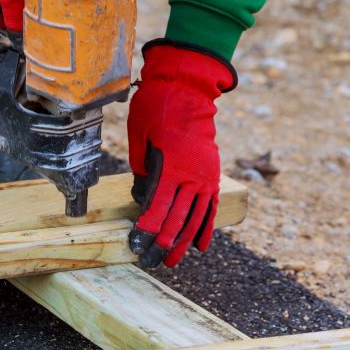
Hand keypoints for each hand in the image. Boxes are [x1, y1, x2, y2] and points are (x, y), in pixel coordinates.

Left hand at [127, 40, 236, 266]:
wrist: (188, 87)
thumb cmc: (156, 109)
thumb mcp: (139, 138)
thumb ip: (141, 171)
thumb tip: (143, 198)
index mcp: (170, 167)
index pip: (156, 209)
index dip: (146, 232)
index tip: (136, 248)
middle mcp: (191, 176)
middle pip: (176, 220)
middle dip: (162, 245)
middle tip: (151, 263)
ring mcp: (205, 176)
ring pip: (194, 218)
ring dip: (182, 242)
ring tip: (171, 261)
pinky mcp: (212, 174)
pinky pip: (209, 207)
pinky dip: (204, 228)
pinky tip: (199, 246)